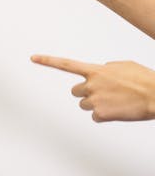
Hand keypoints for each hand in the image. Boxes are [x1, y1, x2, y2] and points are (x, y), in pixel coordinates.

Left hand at [31, 54, 154, 120]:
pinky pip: (95, 117)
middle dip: (86, 92)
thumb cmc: (143, 79)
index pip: (66, 64)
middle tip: (104, 93)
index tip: (33, 58)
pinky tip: (118, 110)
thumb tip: (99, 73)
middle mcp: (91, 84)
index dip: (48, 61)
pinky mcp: (99, 115)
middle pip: (75, 91)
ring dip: (95, 103)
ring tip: (115, 101)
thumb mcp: (123, 65)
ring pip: (84, 104)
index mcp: (96, 70)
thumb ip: (106, 68)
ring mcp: (94, 100)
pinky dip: (104, 115)